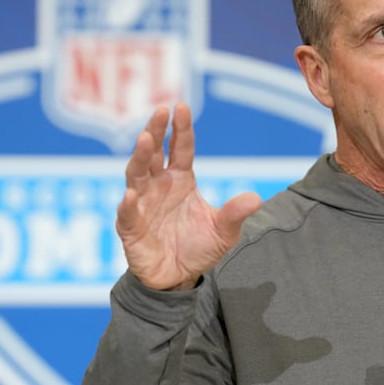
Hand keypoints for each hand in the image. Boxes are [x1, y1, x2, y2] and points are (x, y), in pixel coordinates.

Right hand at [116, 103, 261, 289]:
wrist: (178, 278)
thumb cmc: (198, 248)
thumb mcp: (224, 231)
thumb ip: (235, 213)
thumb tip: (256, 198)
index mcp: (180, 180)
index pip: (180, 149)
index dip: (181, 129)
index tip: (181, 106)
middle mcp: (158, 186)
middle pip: (154, 153)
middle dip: (156, 132)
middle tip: (160, 110)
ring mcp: (141, 204)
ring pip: (136, 175)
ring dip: (139, 157)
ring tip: (144, 140)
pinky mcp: (130, 227)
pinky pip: (127, 213)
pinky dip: (127, 203)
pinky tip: (130, 194)